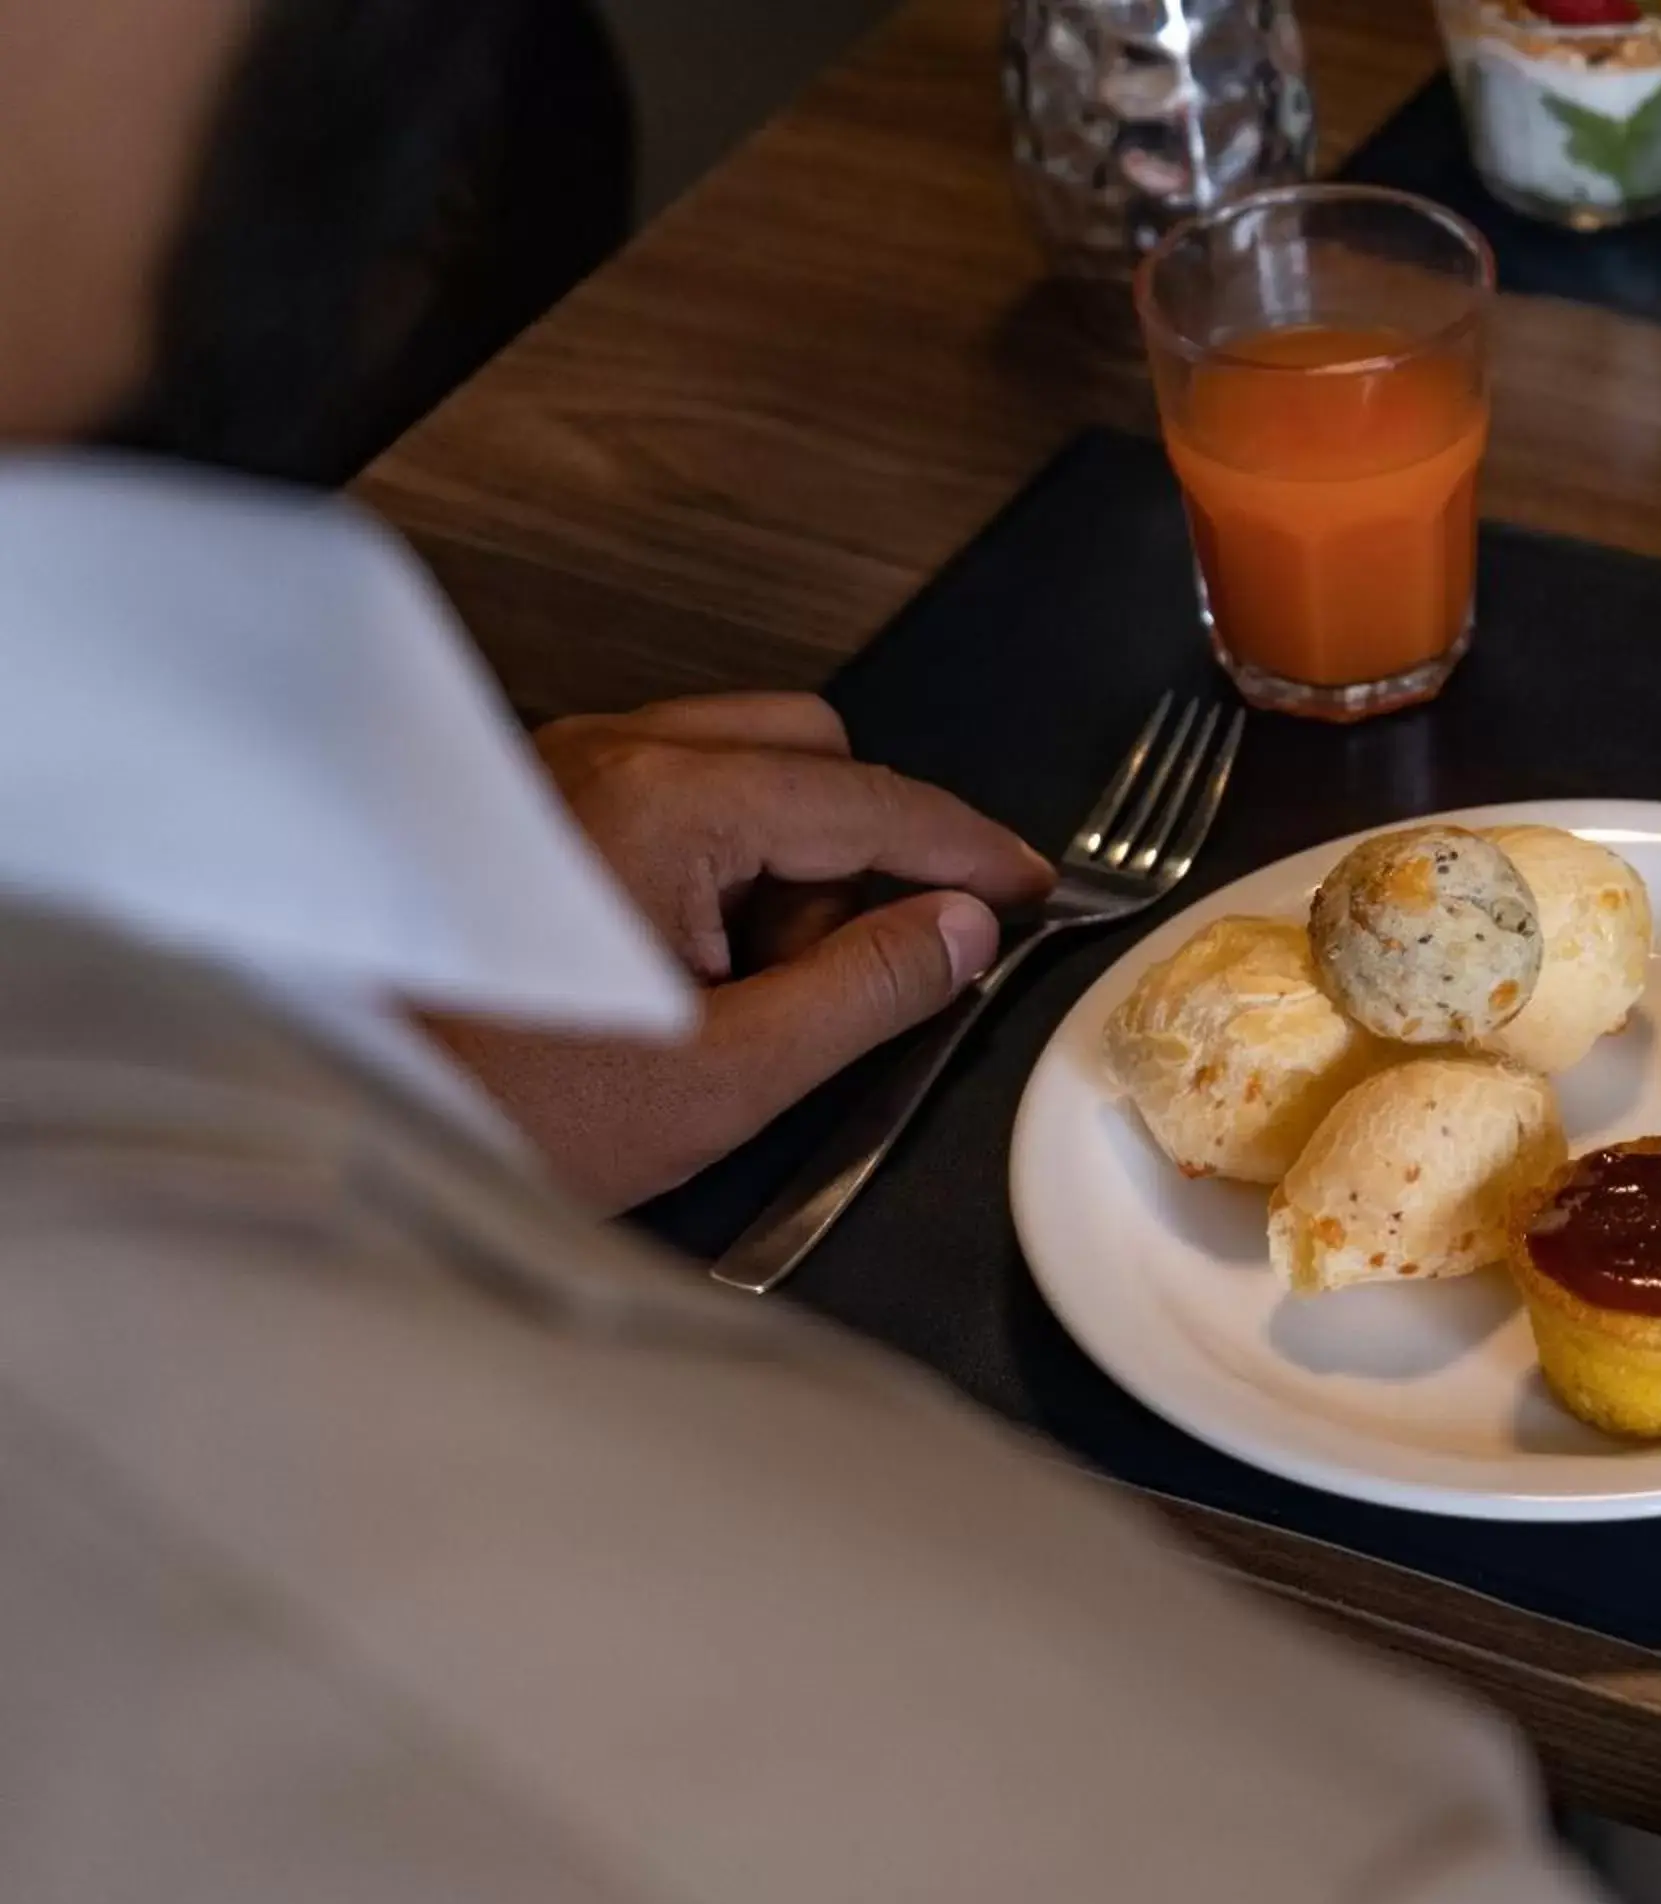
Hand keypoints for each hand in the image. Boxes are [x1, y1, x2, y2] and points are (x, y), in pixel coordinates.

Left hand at [428, 694, 1051, 1211]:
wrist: (348, 1115)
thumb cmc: (510, 1104)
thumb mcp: (728, 1076)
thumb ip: (870, 989)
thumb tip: (964, 928)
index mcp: (670, 804)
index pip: (870, 799)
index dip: (969, 848)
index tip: (1034, 888)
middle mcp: (612, 755)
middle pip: (809, 752)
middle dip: (862, 852)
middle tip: (857, 971)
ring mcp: (564, 770)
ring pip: (741, 768)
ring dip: (787, 861)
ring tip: (749, 989)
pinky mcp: (533, 807)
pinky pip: (673, 795)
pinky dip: (719, 864)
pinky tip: (690, 971)